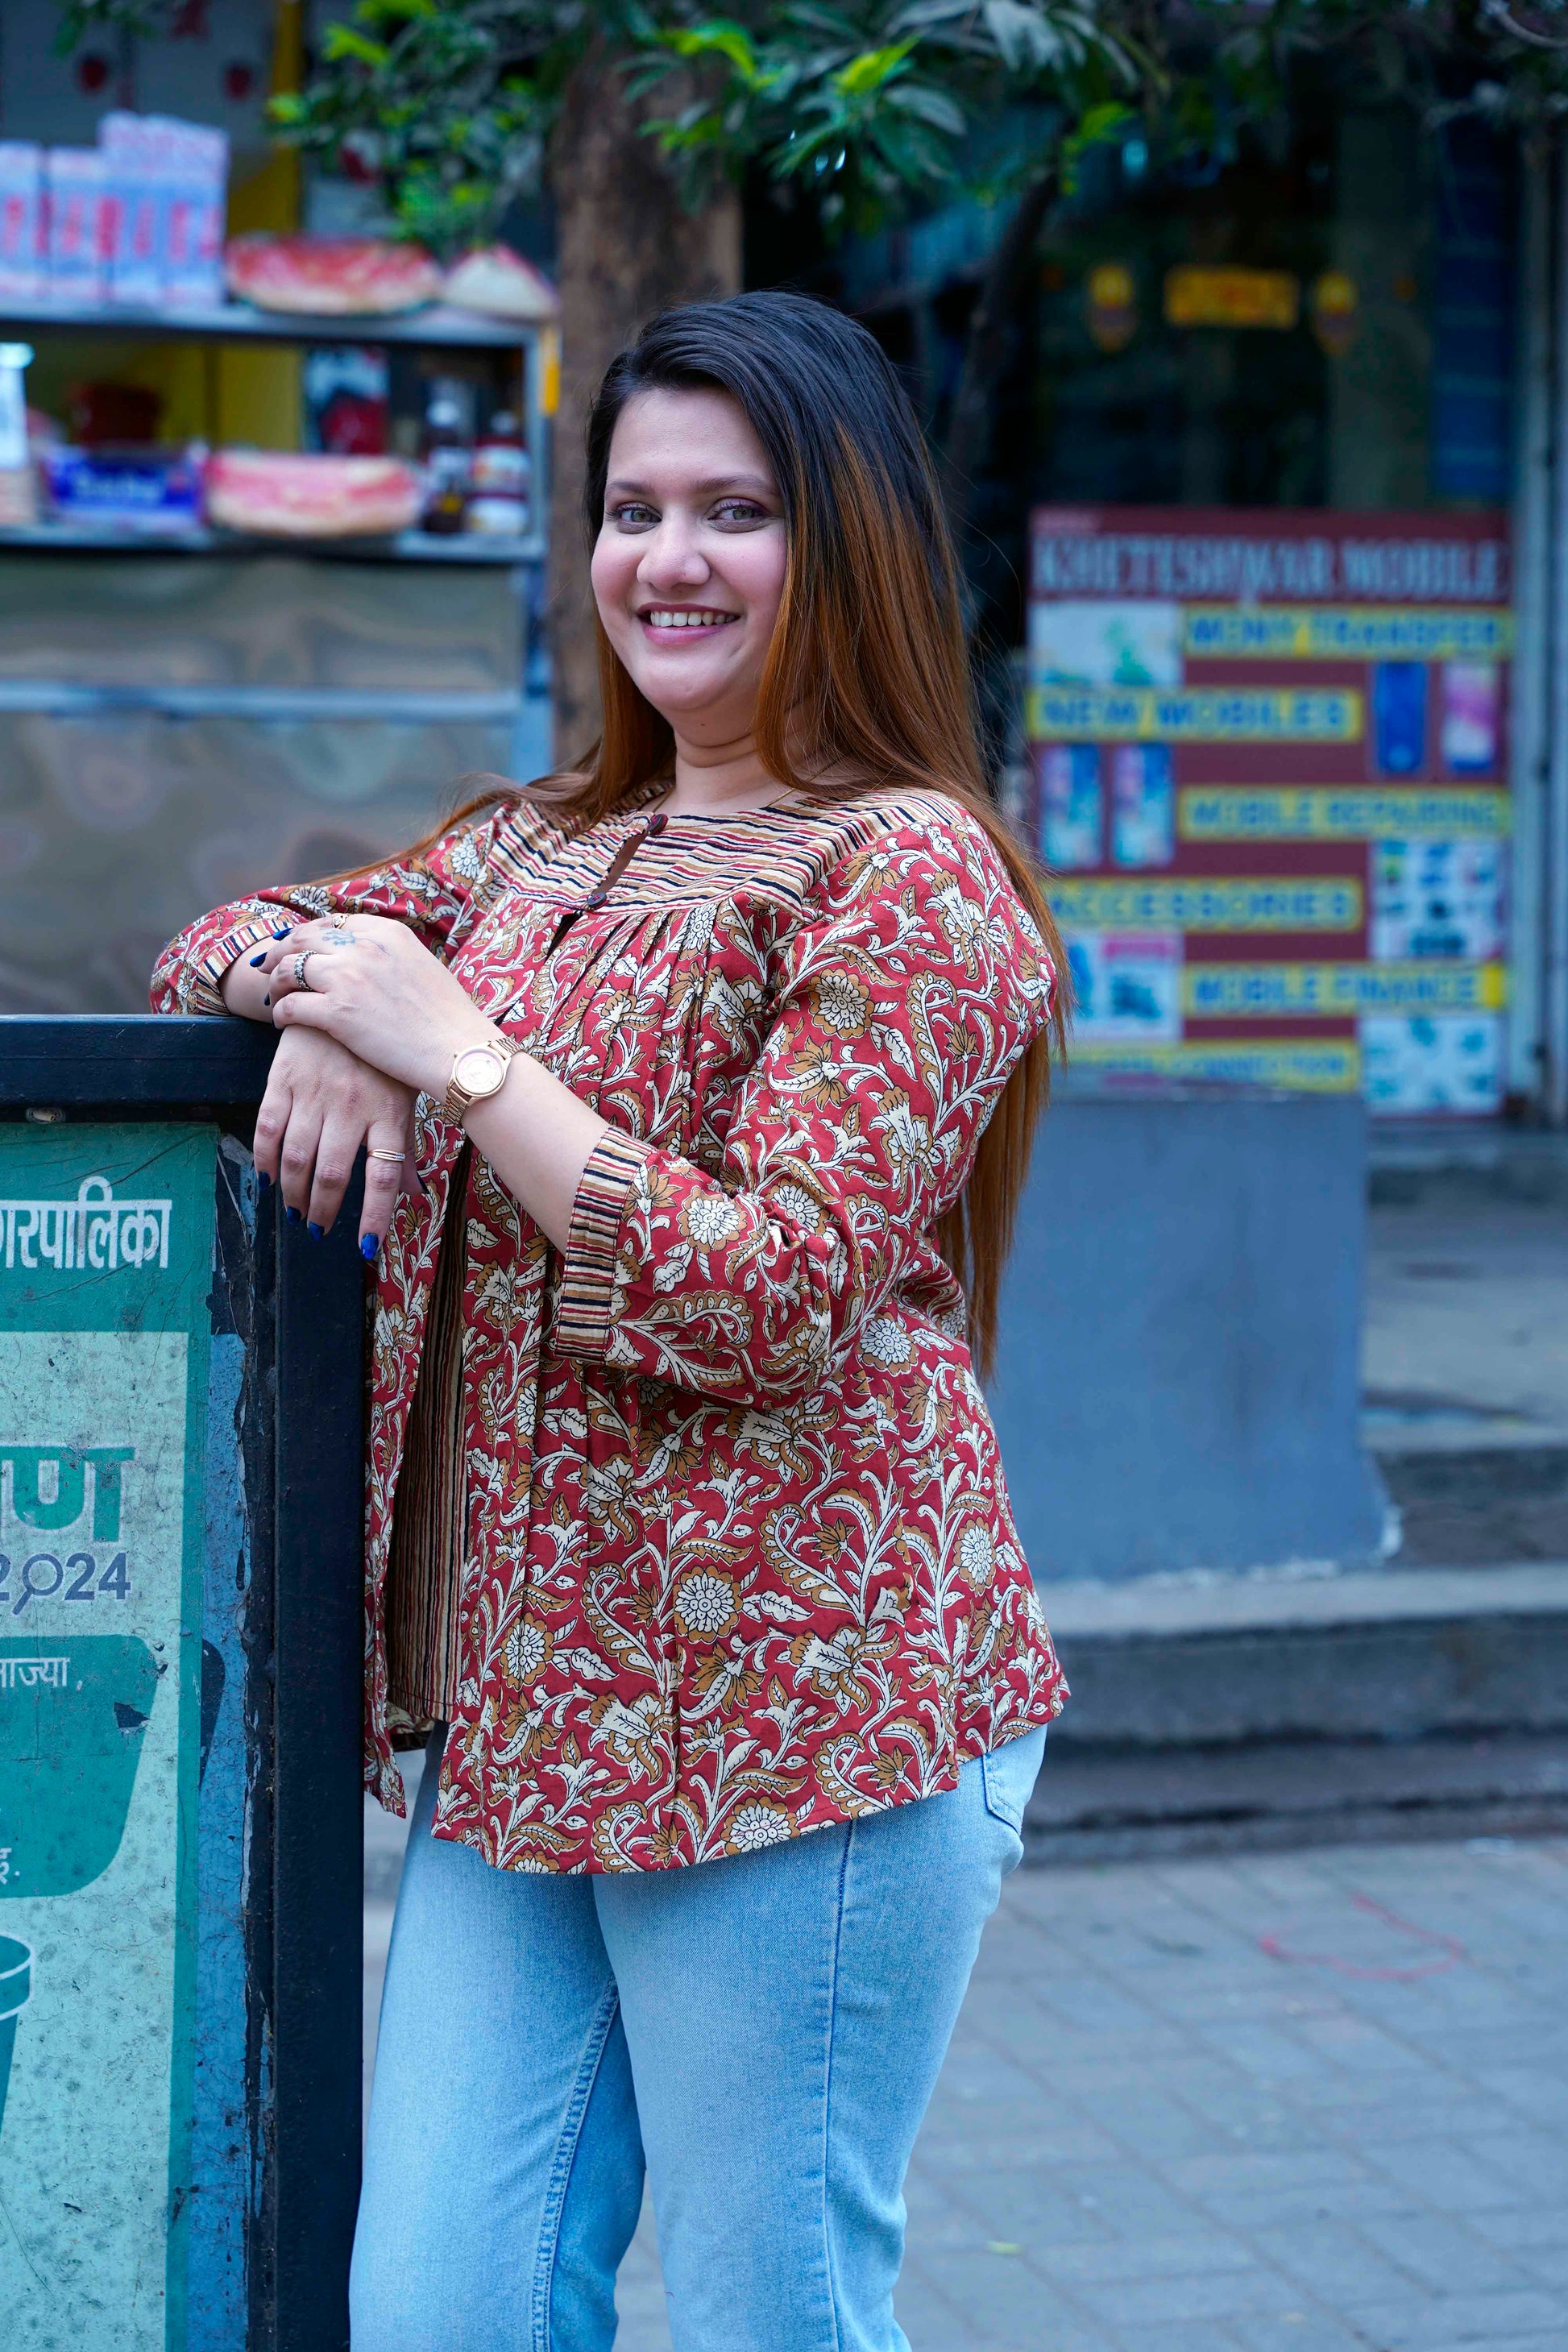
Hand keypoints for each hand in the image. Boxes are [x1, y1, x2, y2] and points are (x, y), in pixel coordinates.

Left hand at [253, 914, 492, 1096]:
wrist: (459, 1051)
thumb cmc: (449, 1019)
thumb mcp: (424, 966)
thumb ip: (392, 956)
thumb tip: (375, 960)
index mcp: (386, 932)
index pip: (331, 923)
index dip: (308, 935)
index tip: (298, 948)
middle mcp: (362, 947)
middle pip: (302, 938)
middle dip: (281, 952)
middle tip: (269, 967)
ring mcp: (347, 978)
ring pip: (288, 969)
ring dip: (276, 983)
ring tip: (274, 996)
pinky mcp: (336, 1013)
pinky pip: (290, 1006)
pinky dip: (279, 1013)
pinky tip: (281, 1022)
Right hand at [253, 1026, 416, 1256]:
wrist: (343, 994)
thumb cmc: (380, 1055)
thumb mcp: (402, 1095)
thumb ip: (406, 1148)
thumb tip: (414, 1195)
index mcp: (389, 1113)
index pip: (383, 1177)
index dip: (374, 1216)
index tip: (367, 1248)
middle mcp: (352, 1106)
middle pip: (333, 1174)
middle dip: (322, 1210)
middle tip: (317, 1227)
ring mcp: (316, 1092)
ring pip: (296, 1158)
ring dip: (292, 1192)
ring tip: (296, 1210)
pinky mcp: (284, 1079)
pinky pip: (268, 1127)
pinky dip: (263, 1159)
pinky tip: (266, 1177)